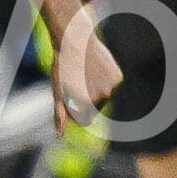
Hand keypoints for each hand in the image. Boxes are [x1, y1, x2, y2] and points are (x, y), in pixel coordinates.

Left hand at [51, 9, 122, 132]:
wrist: (74, 41)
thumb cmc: (62, 67)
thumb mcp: (57, 91)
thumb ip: (60, 115)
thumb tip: (60, 136)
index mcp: (85, 104)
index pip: (83, 120)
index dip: (74, 109)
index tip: (69, 95)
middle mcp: (101, 97)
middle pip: (94, 109)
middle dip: (85, 100)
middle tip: (77, 81)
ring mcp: (112, 87)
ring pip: (104, 97)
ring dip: (95, 90)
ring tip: (85, 74)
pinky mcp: (118, 77)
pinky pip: (111, 86)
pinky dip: (105, 80)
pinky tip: (96, 68)